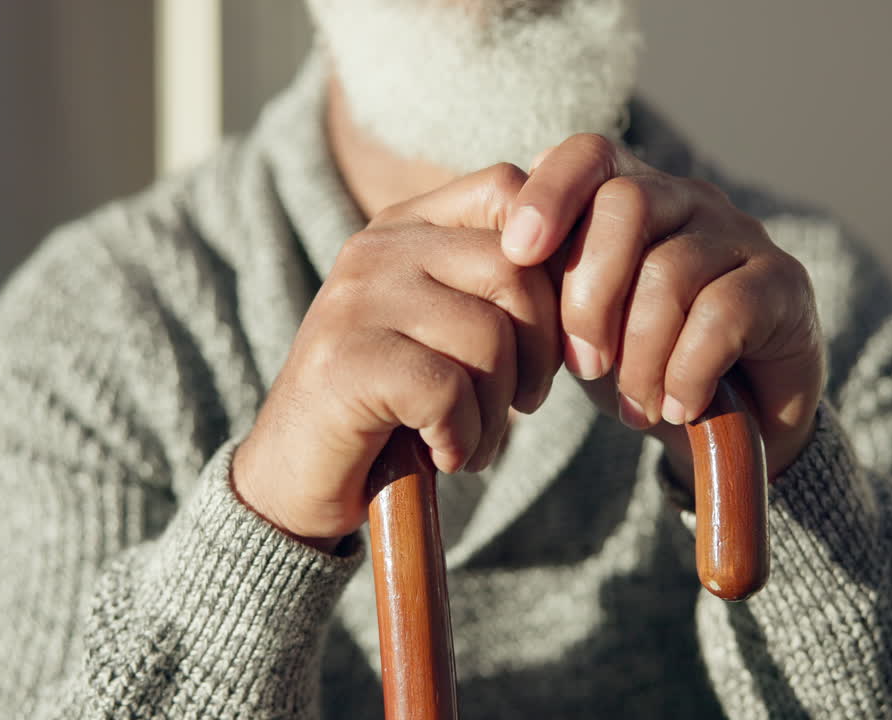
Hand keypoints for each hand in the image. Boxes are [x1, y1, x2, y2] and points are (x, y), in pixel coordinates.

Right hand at [232, 164, 559, 550]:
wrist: (297, 477)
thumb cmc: (393, 404)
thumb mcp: (446, 328)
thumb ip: (497, 286)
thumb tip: (594, 260)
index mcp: (406, 227)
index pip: (510, 190)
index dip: (556, 258)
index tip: (552, 337)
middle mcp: (376, 249)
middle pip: (515, 269)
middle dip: (541, 352)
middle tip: (523, 405)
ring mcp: (355, 301)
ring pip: (489, 336)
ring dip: (499, 410)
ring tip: (475, 440)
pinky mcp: (345, 361)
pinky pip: (448, 389)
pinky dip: (463, 437)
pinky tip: (444, 454)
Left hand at [499, 134, 823, 484]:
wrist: (731, 421)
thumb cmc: (638, 362)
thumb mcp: (576, 328)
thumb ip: (542, 290)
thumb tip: (492, 268)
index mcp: (628, 195)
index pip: (588, 155)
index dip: (549, 193)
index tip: (516, 253)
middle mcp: (687, 199)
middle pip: (627, 204)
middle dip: (589, 294)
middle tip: (583, 366)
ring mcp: (739, 236)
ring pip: (671, 271)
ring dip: (640, 353)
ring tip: (634, 404)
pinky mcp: (784, 284)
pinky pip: (722, 314)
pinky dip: (686, 370)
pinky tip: (677, 404)